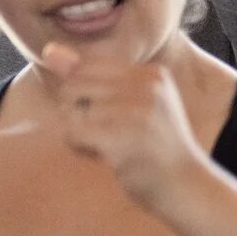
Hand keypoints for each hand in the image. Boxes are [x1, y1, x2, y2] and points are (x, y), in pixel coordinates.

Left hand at [31, 43, 208, 205]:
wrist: (187, 185)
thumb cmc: (156, 145)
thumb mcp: (133, 101)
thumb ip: (91, 75)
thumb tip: (49, 50)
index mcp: (152, 73)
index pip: (88, 67)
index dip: (88, 95)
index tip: (118, 117)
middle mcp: (146, 86)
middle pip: (73, 85)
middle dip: (78, 111)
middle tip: (110, 132)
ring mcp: (135, 111)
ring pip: (70, 109)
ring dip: (81, 131)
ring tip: (111, 144)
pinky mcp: (121, 137)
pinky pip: (72, 132)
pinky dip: (80, 146)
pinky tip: (105, 155)